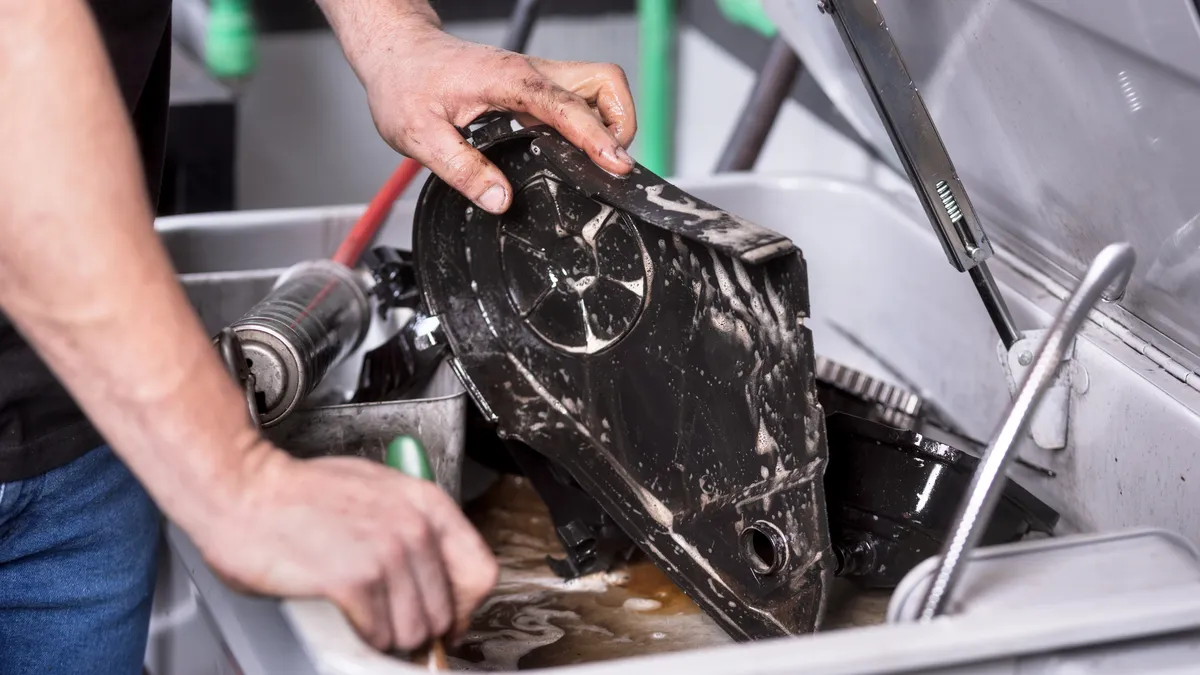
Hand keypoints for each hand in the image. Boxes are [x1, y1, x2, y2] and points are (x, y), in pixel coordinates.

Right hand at [193, 445, 496, 651]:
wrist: (245, 490)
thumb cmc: (300, 493)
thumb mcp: (378, 493)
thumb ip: (414, 528)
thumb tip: (436, 574)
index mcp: (427, 504)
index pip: (481, 573)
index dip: (462, 606)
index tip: (445, 617)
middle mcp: (414, 528)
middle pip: (446, 612)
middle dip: (418, 626)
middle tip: (390, 620)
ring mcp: (386, 554)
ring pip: (414, 631)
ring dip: (388, 635)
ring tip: (364, 616)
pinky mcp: (353, 580)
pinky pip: (378, 635)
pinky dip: (362, 636)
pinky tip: (346, 616)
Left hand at [345, 16, 636, 213]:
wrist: (397, 52)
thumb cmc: (405, 84)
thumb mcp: (419, 134)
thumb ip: (461, 169)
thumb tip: (499, 200)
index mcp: (508, 81)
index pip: (568, 105)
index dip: (597, 136)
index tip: (616, 164)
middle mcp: (531, 73)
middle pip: (605, 81)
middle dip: (621, 122)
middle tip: (610, 164)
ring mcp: (536, 77)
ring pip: (598, 86)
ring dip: (611, 120)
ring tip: (598, 161)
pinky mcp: (534, 86)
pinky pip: (579, 97)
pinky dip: (591, 121)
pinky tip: (575, 151)